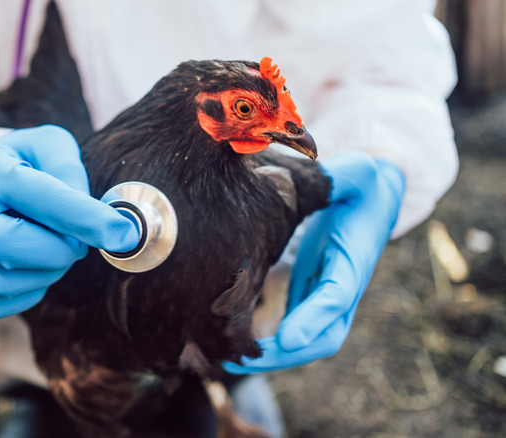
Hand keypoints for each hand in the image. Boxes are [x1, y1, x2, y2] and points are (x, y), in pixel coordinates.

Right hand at [0, 125, 139, 317]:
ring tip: (52, 249)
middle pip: (9, 247)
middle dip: (58, 250)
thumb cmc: (21, 162)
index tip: (125, 233)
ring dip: (45, 272)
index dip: (86, 218)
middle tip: (75, 240)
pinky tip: (34, 268)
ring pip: (1, 282)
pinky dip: (26, 292)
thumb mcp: (49, 146)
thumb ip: (71, 172)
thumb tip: (93, 218)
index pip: (40, 198)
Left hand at [224, 150, 404, 372]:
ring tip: (229, 359)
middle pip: (322, 335)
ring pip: (303, 339)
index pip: (337, 295)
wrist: (365, 200)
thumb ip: (357, 174)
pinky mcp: (305, 294)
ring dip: (270, 354)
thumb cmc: (359, 188)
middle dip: (286, 352)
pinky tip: (229, 345)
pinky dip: (263, 339)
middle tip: (244, 359)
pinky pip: (287, 327)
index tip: (289, 337)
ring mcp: (323, 296)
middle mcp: (341, 287)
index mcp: (353, 260)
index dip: (314, 317)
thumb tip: (361, 167)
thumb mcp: (361, 177)